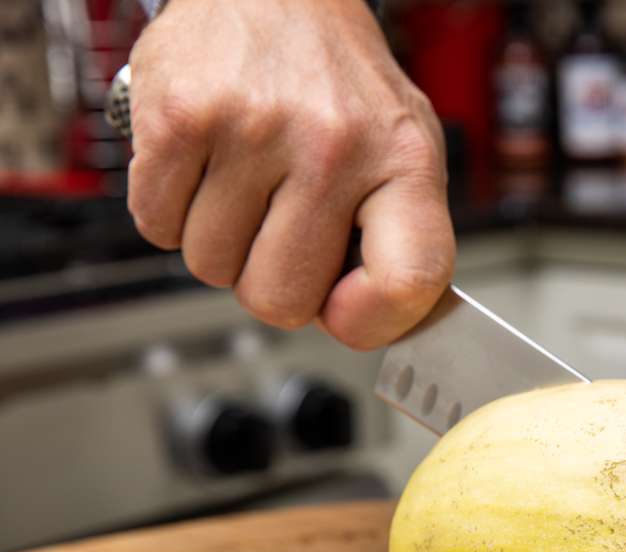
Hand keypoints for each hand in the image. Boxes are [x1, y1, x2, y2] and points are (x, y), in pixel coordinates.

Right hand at [127, 0, 453, 347]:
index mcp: (406, 161)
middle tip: (282, 235)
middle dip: (274, 285)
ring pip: (211, 268)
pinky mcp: (179, 117)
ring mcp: (253, 128)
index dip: (371, 322)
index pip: (409, 280)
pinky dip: (172, 214)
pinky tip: (205, 170)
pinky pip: (157, 226)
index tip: (346, 312)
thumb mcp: (404, 154)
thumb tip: (376, 328)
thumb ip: (401, 243)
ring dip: (221, 245)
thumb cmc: (342, 90)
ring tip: (247, 186)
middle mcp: (333, 144)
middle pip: (282, 298)